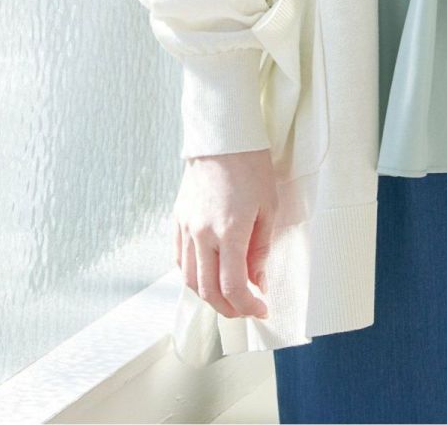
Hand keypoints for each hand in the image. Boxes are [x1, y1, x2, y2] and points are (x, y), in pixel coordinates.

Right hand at [174, 149, 276, 319]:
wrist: (223, 138)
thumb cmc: (252, 167)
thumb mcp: (268, 207)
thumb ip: (260, 249)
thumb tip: (256, 281)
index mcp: (229, 230)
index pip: (232, 286)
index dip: (247, 305)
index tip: (261, 308)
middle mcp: (202, 234)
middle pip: (208, 290)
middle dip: (228, 308)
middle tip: (246, 309)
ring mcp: (186, 227)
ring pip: (189, 279)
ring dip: (209, 295)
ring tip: (229, 296)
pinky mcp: (178, 219)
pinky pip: (180, 259)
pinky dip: (193, 275)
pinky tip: (209, 274)